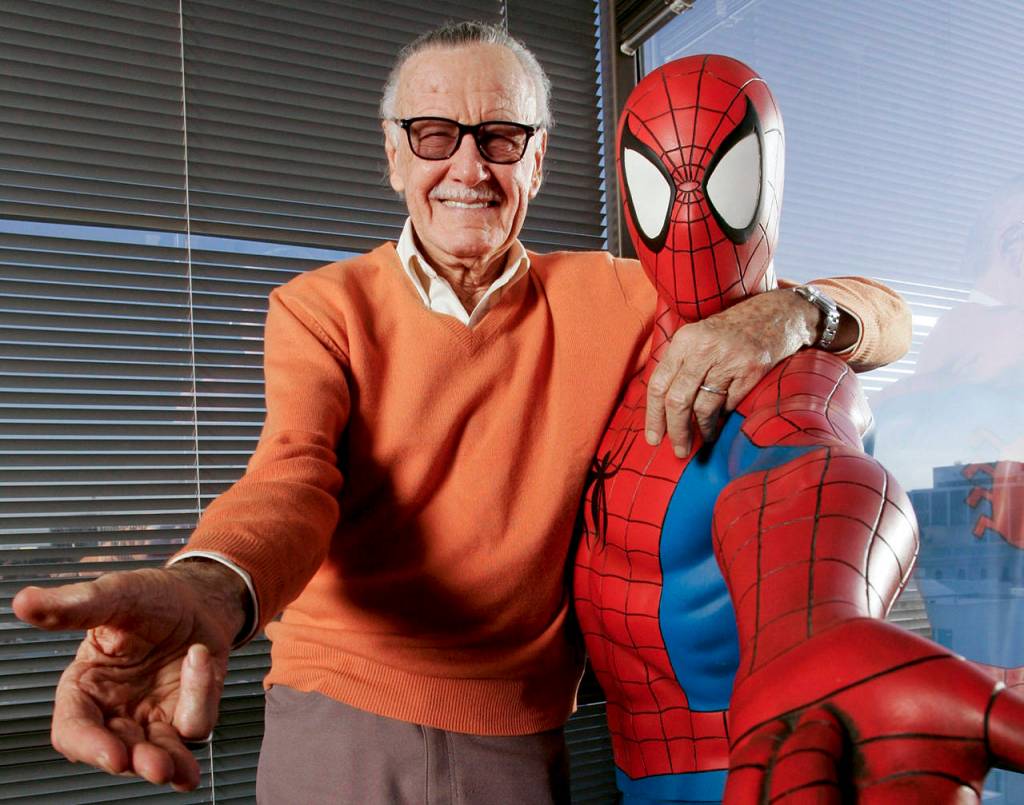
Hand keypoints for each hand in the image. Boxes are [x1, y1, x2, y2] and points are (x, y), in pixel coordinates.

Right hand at [12, 562, 247, 790]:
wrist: (197, 597)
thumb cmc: (149, 598)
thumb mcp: (113, 595)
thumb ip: (72, 607)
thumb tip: (25, 603)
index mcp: (85, 687)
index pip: (74, 730)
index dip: (89, 746)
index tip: (112, 755)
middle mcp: (116, 710)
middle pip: (119, 751)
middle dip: (137, 762)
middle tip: (156, 767)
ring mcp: (152, 717)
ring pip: (158, 754)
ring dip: (170, 762)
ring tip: (183, 771)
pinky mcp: (186, 714)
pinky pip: (196, 722)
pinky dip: (202, 695)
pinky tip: (201, 657)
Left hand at [646, 288, 819, 455]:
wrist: (776, 314)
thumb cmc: (731, 331)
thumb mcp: (698, 337)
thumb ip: (679, 365)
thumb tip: (662, 409)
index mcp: (684, 340)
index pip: (658, 384)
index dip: (653, 416)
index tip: (654, 438)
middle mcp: (703, 349)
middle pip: (678, 400)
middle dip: (676, 431)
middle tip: (679, 450)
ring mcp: (728, 359)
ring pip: (704, 408)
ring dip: (701, 430)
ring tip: (702, 439)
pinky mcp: (750, 370)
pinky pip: (729, 405)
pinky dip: (723, 418)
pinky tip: (721, 423)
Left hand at [724, 619, 1023, 802]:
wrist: (815, 637)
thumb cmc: (899, 669)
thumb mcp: (970, 699)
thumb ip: (1023, 730)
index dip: (901, 802)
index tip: (891, 775)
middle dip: (818, 778)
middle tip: (826, 721)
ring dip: (795, 767)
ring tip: (811, 721)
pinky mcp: (762, 799)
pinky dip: (757, 766)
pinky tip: (772, 732)